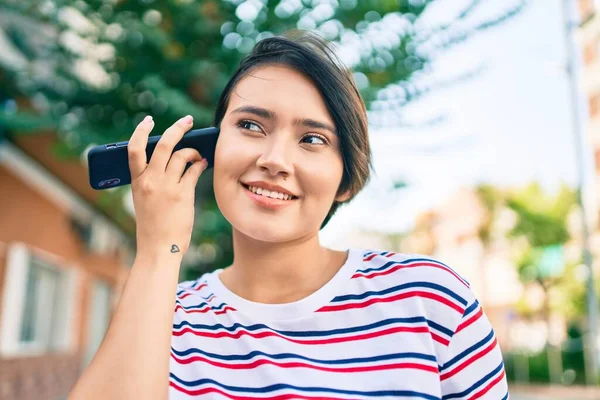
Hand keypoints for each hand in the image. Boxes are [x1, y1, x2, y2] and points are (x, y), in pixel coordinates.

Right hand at [128, 115, 207, 256]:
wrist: (158, 248)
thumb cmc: (153, 225)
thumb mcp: (144, 200)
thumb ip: (151, 180)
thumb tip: (171, 159)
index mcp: (137, 181)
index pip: (134, 149)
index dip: (141, 131)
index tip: (148, 121)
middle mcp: (150, 180)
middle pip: (163, 144)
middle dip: (177, 128)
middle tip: (187, 121)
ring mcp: (166, 186)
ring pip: (181, 155)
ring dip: (193, 151)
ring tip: (198, 154)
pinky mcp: (183, 194)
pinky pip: (194, 170)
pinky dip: (200, 164)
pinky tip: (203, 163)